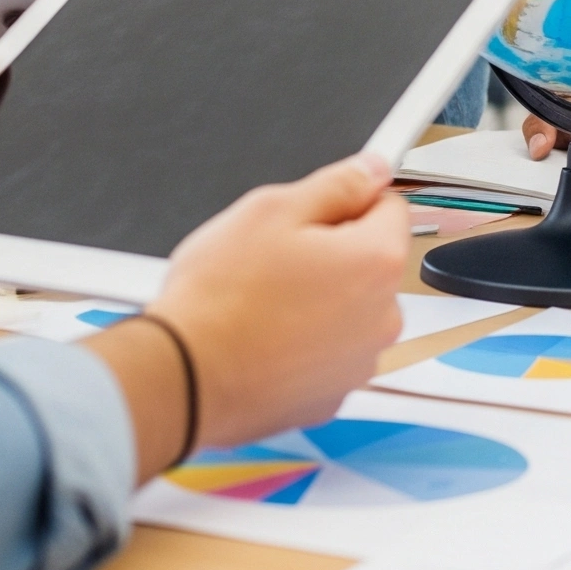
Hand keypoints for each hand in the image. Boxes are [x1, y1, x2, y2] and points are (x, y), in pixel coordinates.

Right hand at [117, 154, 409, 463]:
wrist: (181, 381)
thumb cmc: (219, 300)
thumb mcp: (272, 210)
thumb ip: (337, 184)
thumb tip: (372, 170)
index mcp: (377, 262)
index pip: (389, 207)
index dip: (348, 201)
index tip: (316, 212)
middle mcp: (382, 318)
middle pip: (369, 262)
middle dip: (332, 254)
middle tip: (276, 259)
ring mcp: (357, 364)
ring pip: (348, 310)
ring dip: (319, 301)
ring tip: (263, 303)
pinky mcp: (330, 399)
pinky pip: (327, 354)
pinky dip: (304, 344)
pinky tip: (263, 339)